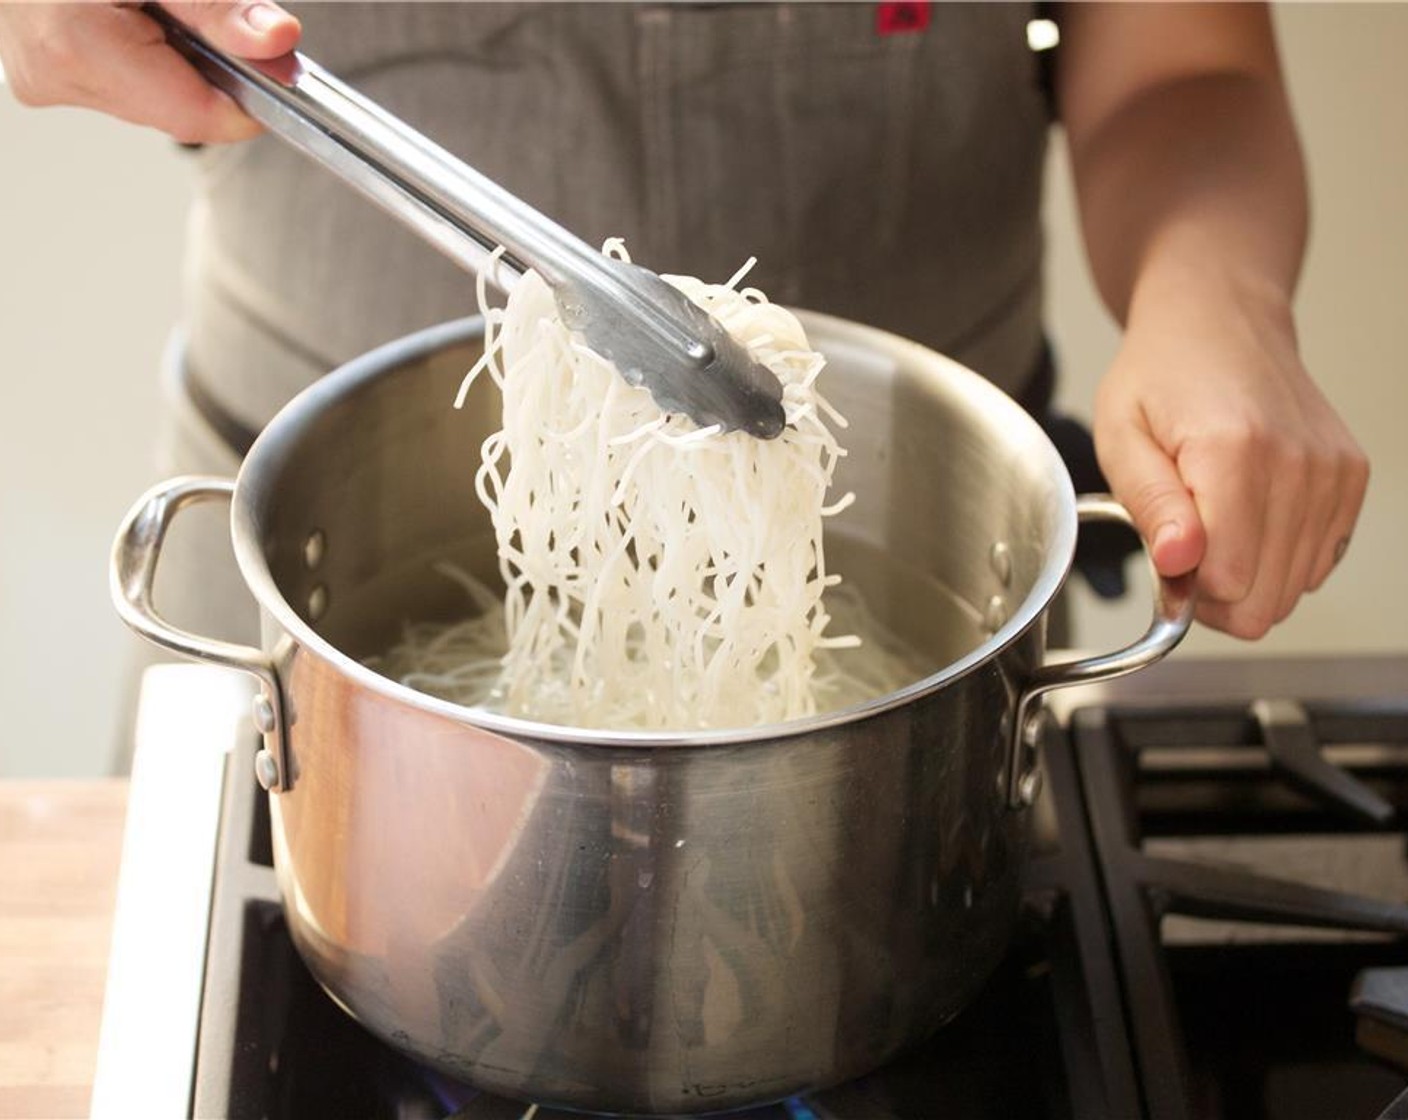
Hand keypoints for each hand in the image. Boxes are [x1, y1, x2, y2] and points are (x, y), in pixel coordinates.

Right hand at [0, 1, 299, 143]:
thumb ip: (219, 8)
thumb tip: (278, 43)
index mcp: (80, 46)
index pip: (199, 116)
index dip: (246, 97)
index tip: (270, 69)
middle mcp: (57, 76)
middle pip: (177, 111)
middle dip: (205, 70)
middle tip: (193, 16)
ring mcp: (46, 82)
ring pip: (152, 102)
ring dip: (171, 63)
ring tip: (149, 10)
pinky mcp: (45, 78)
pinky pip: (121, 87)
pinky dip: (141, 59)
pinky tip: (130, 21)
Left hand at [1092, 272, 1368, 638]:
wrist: (1220, 322)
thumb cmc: (1161, 376)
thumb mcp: (1121, 436)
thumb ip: (1150, 506)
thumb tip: (1179, 562)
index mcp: (1235, 452)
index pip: (1227, 581)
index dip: (1184, 583)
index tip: (1165, 549)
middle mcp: (1299, 464)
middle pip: (1264, 601)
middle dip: (1214, 591)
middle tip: (1184, 543)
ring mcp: (1333, 473)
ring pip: (1291, 590)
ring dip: (1246, 573)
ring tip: (1215, 519)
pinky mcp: (1350, 479)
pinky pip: (1316, 564)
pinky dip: (1277, 555)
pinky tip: (1248, 514)